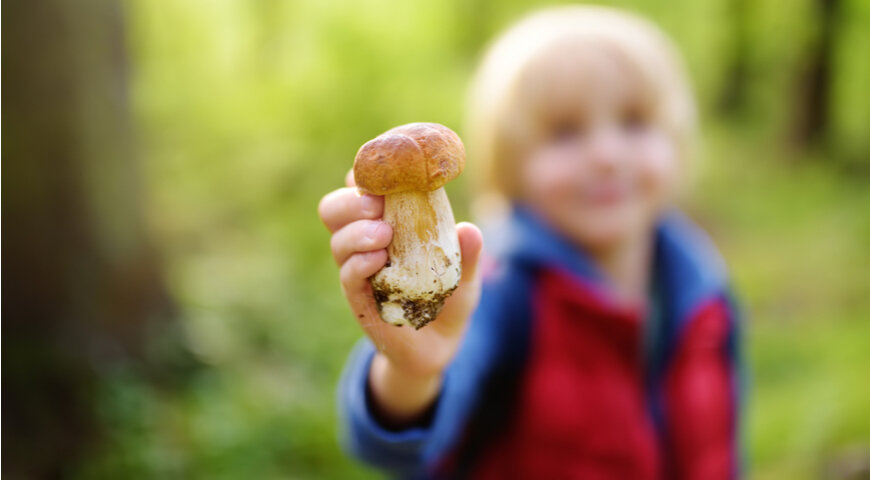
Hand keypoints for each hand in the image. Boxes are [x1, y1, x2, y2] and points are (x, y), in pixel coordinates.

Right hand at [319, 170, 482, 424]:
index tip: (381, 168)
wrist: (439, 348)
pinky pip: (347, 276)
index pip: (362, 188)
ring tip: (384, 234)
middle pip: (335, 208)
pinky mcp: (359, 300)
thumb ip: (467, 254)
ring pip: (337, 239)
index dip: (365, 172)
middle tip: (376, 203)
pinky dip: (359, 263)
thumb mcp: (464, 275)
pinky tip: (378, 261)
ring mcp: (358, 271)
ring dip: (356, 230)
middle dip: (350, 200)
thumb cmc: (448, 300)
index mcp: (387, 223)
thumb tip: (469, 230)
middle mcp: (365, 242)